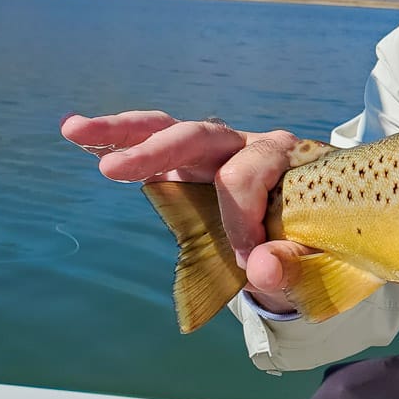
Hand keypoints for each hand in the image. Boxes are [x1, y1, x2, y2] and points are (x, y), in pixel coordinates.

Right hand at [61, 110, 310, 312]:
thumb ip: (293, 268)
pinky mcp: (200, 165)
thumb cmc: (322, 251)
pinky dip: (123, 140)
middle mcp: (256, 146)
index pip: (246, 177)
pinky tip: (80, 134)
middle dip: (159, 150)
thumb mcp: (317, 267)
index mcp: (291, 162)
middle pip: (205, 135)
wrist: (324, 243)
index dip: (240, 221)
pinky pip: (160, 146)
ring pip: (175, 131)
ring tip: (74, 129)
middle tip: (111, 170)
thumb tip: (259, 267)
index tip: (248, 261)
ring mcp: (226, 152)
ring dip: (125, 133)